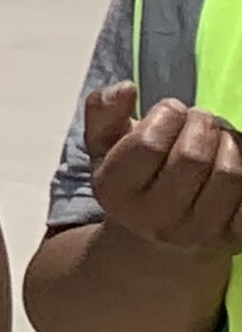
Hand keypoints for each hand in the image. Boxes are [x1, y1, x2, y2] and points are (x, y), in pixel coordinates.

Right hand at [87, 85, 241, 257]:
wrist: (155, 243)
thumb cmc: (132, 184)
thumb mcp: (103, 148)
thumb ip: (104, 112)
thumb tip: (126, 89)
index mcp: (115, 192)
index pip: (148, 144)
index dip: (166, 115)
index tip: (170, 109)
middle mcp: (155, 219)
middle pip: (193, 156)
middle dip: (202, 123)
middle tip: (199, 119)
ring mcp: (198, 232)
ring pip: (230, 173)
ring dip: (231, 141)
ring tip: (219, 136)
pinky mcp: (235, 239)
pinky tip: (234, 158)